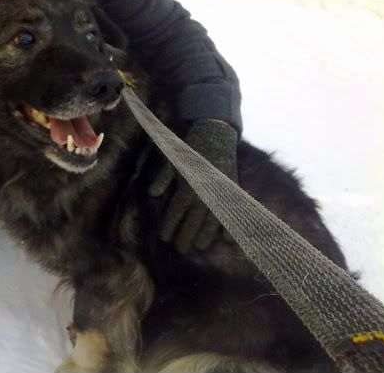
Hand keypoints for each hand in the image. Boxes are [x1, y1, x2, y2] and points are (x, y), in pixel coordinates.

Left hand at [148, 119, 237, 254]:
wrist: (215, 133)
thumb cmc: (189, 148)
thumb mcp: (171, 161)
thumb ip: (162, 178)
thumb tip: (152, 194)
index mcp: (186, 186)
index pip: (176, 212)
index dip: (170, 227)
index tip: (165, 239)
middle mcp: (202, 193)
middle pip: (193, 221)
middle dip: (186, 236)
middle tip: (180, 249)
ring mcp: (218, 192)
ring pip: (211, 220)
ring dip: (205, 235)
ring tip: (199, 247)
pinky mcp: (231, 189)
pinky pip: (230, 212)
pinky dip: (230, 225)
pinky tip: (228, 239)